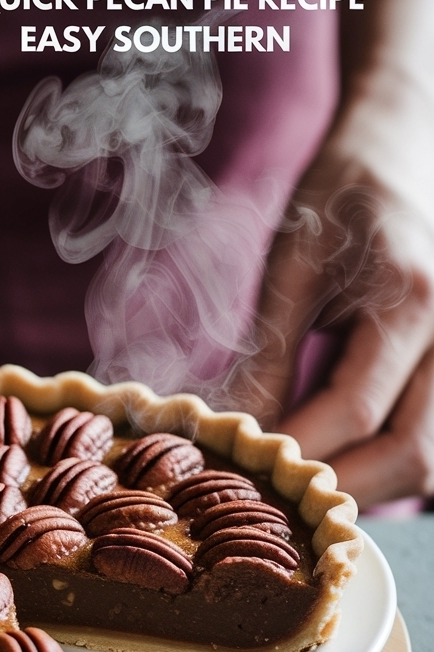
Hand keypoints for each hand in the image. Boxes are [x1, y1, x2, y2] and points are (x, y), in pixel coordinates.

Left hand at [233, 148, 433, 507]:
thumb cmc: (344, 196)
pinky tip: (348, 460)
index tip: (247, 472)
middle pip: (412, 455)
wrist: (406, 151)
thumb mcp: (294, 264)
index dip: (298, 451)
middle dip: (340, 489)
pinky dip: (394, 465)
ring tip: (309, 485)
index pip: (356, 409)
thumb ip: (270, 353)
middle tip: (277, 501)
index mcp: (412, 300)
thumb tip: (238, 430)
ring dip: (371, 486)